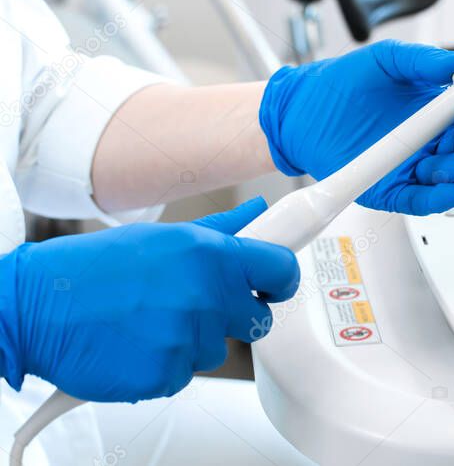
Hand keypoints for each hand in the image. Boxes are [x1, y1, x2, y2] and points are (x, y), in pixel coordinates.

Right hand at [0, 198, 298, 401]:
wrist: (35, 307)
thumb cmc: (94, 269)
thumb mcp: (165, 237)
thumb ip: (221, 231)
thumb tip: (256, 214)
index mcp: (212, 255)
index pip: (282, 270)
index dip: (282, 280)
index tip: (274, 285)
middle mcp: (207, 296)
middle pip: (258, 319)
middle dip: (235, 316)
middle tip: (194, 305)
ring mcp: (188, 338)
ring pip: (217, 348)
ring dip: (192, 340)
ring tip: (149, 320)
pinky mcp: (166, 375)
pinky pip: (184, 375)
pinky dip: (164, 365)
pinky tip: (136, 344)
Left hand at [259, 39, 453, 214]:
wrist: (300, 110)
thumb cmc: (343, 84)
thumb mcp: (387, 59)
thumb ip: (424, 61)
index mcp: (439, 108)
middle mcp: (433, 139)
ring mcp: (415, 166)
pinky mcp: (393, 190)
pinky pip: (422, 199)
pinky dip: (440, 198)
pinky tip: (452, 191)